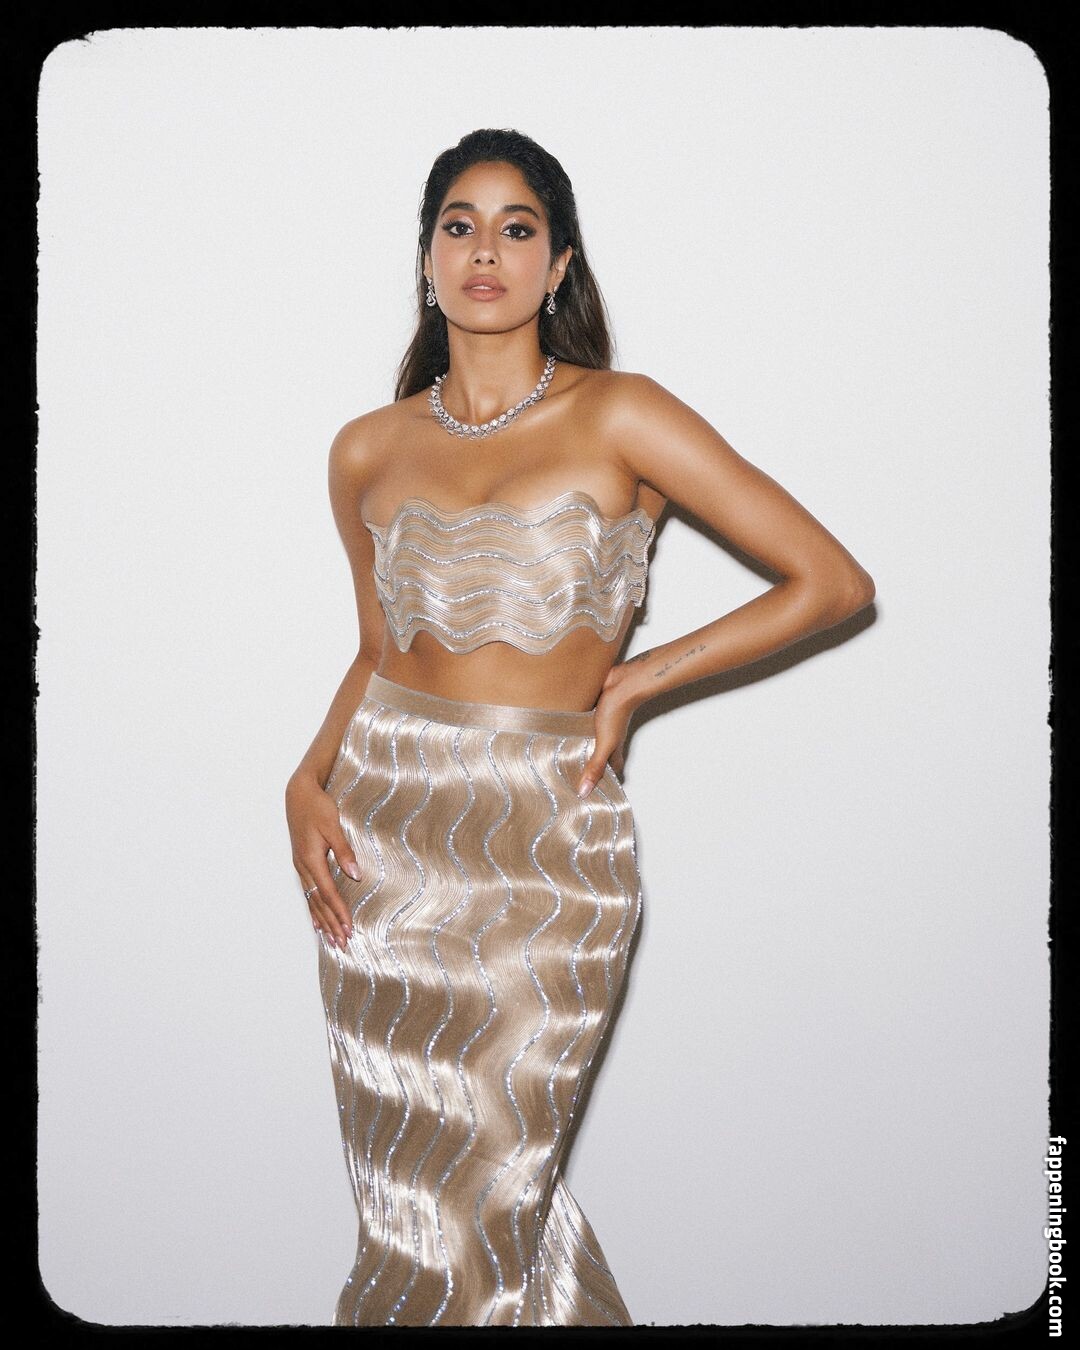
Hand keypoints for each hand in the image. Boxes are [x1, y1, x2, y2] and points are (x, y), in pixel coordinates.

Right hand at [285, 770, 359, 948]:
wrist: (299, 793)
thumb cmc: (317, 807)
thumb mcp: (332, 825)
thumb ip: (344, 850)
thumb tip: (355, 874)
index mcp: (311, 859)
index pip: (328, 893)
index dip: (339, 912)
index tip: (348, 929)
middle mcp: (303, 867)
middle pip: (318, 902)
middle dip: (331, 923)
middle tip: (342, 943)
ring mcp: (301, 866)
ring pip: (312, 900)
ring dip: (322, 920)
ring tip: (331, 940)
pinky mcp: (302, 863)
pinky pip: (309, 892)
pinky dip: (314, 909)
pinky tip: (318, 920)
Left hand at [576, 667, 640, 796]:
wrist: (621, 683)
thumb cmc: (617, 712)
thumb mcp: (604, 744)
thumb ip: (594, 766)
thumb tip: (585, 791)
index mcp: (613, 748)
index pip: (611, 768)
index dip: (604, 778)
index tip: (593, 789)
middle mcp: (607, 737)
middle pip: (599, 753)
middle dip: (588, 763)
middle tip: (572, 772)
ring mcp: (601, 723)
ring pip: (590, 738)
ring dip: (580, 744)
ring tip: (562, 752)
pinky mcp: (592, 710)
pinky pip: (583, 722)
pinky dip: (575, 726)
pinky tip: (563, 726)